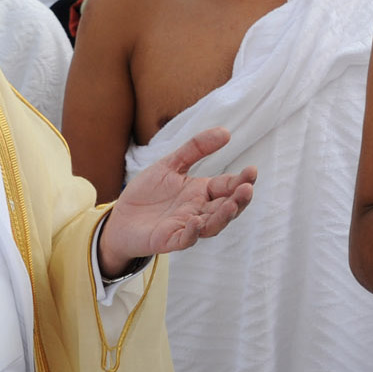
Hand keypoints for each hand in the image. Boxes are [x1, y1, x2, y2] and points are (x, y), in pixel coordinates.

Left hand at [98, 127, 255, 275]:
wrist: (120, 218)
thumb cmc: (148, 192)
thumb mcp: (170, 164)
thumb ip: (195, 148)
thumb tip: (226, 132)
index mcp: (202, 192)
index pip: (227, 186)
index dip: (241, 180)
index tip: (252, 170)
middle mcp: (199, 210)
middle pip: (226, 207)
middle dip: (239, 199)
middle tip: (248, 188)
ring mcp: (186, 226)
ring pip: (212, 225)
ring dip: (223, 216)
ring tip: (232, 204)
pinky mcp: (170, 240)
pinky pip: (186, 239)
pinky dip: (193, 232)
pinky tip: (197, 221)